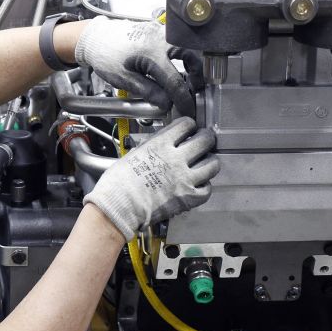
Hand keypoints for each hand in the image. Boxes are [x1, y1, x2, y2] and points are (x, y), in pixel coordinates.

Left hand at [73, 16, 188, 109]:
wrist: (95, 37)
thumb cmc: (105, 55)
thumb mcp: (123, 79)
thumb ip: (148, 92)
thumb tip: (166, 103)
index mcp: (152, 53)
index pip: (175, 81)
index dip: (183, 99)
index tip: (187, 108)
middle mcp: (161, 38)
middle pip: (192, 57)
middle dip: (198, 76)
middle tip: (195, 90)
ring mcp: (161, 31)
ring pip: (188, 47)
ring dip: (192, 63)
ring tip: (188, 79)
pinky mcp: (159, 29)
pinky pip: (178, 42)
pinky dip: (183, 54)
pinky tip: (176, 66)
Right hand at [83, 118, 217, 239]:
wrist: (119, 206)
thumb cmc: (119, 183)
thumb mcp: (134, 154)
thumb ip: (152, 147)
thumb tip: (161, 145)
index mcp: (160, 145)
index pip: (186, 125)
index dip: (190, 125)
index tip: (190, 129)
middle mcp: (176, 159)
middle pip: (205, 141)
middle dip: (206, 139)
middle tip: (205, 141)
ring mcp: (184, 179)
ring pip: (212, 164)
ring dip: (210, 162)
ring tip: (205, 163)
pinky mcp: (188, 198)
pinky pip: (207, 189)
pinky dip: (204, 186)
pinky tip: (198, 185)